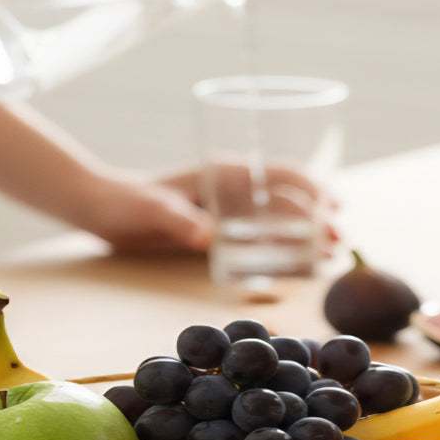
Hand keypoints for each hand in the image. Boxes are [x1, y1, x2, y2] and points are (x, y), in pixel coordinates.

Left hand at [84, 165, 339, 256]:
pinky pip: (257, 240)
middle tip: (337, 242)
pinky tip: (295, 266)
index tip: (336, 205)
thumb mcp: (152, 210)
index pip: (279, 173)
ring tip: (328, 257)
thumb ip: (178, 221)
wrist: (103, 210)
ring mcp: (227, 211)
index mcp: (224, 173)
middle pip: (285, 200)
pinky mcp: (218, 231)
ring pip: (276, 221)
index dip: (312, 187)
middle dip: (316, 218)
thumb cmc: (126, 203)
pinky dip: (280, 250)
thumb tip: (205, 237)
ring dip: (303, 236)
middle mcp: (232, 189)